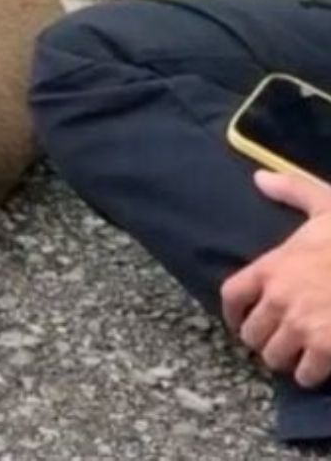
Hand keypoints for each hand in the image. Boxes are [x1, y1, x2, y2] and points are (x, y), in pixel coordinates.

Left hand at [221, 169, 330, 388]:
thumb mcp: (325, 203)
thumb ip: (291, 190)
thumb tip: (259, 177)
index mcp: (272, 266)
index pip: (231, 296)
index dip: (233, 313)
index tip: (241, 321)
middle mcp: (279, 298)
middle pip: (251, 333)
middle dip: (263, 338)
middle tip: (277, 340)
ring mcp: (301, 324)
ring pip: (274, 356)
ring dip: (284, 359)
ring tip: (295, 356)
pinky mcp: (327, 347)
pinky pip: (306, 373)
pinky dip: (310, 375)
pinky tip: (317, 369)